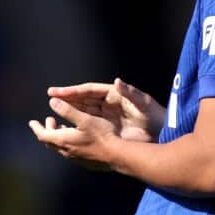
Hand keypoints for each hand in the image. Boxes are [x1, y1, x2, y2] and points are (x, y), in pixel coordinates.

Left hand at [28, 98, 121, 168]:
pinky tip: (75, 138)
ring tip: (61, 128)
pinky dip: (66, 143)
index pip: (43, 134)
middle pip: (49, 142)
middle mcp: (66, 151)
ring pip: (60, 147)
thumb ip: (67, 111)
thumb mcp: (84, 119)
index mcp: (63, 140)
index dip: (36, 127)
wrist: (116, 155)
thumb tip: (52, 102)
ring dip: (57, 137)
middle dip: (46, 130)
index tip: (32, 122)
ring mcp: (75, 158)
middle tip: (49, 120)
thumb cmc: (102, 135)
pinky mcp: (83, 161)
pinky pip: (69, 151)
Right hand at [48, 78, 164, 142]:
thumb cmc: (156, 116)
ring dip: (70, 109)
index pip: (89, 90)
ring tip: (54, 108)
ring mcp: (108, 115)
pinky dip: (79, 123)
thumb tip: (117, 81)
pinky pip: (90, 124)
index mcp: (114, 94)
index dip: (73, 90)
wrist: (163, 133)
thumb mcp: (144, 104)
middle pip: (84, 98)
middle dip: (67, 97)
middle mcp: (109, 103)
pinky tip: (69, 126)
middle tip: (50, 96)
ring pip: (84, 110)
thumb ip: (130, 93)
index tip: (58, 91)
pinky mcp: (109, 128)